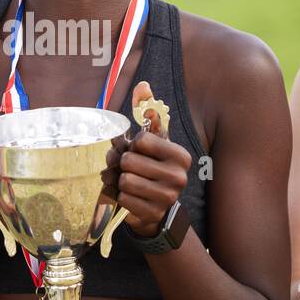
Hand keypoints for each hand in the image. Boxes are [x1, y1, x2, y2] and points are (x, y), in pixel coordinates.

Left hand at [105, 82, 191, 237]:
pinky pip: (123, 199)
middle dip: (121, 163)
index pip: (141, 140)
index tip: (139, 150)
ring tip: (125, 180)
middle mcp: (179, 177)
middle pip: (129, 160)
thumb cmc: (152, 167)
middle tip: (124, 166)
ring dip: (119, 180)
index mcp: (181, 156)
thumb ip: (148, 111)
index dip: (133, 144)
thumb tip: (143, 85)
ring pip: (125, 180)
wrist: (157, 207)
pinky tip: (128, 196)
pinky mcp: (153, 214)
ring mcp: (167, 198)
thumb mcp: (153, 140)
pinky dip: (120, 197)